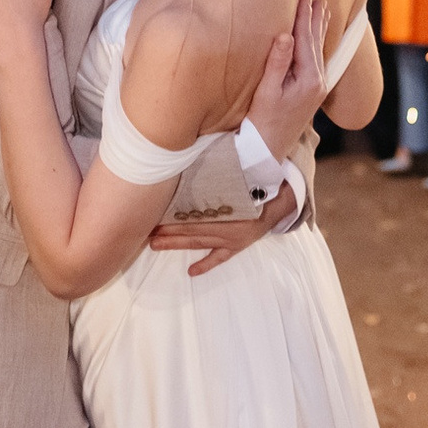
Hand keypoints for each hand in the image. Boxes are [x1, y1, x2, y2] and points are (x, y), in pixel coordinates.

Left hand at [147, 180, 296, 276]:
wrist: (280, 200)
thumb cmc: (256, 185)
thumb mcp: (236, 175)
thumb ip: (216, 172)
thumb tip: (193, 156)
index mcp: (225, 207)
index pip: (192, 212)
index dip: (172, 214)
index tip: (153, 213)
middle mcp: (226, 225)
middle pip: (191, 228)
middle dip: (167, 231)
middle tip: (147, 232)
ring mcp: (231, 238)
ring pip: (199, 242)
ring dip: (176, 244)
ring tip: (156, 245)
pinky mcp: (237, 246)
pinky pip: (219, 258)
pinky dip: (205, 265)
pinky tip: (191, 271)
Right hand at [247, 0, 328, 158]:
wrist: (269, 150)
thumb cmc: (262, 121)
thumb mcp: (267, 91)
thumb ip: (278, 63)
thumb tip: (286, 35)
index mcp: (309, 79)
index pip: (305, 41)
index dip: (303, 18)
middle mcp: (318, 82)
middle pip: (316, 43)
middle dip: (315, 19)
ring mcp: (318, 87)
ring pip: (318, 51)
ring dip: (318, 29)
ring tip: (322, 10)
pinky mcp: (313, 92)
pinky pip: (317, 60)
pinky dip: (316, 44)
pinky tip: (316, 38)